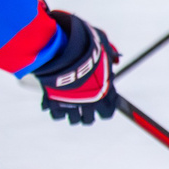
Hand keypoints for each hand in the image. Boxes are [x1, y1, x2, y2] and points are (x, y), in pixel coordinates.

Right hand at [33, 11, 118, 125]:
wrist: (64, 51)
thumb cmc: (87, 47)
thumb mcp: (104, 47)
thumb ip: (110, 55)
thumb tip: (115, 59)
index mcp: (105, 92)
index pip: (108, 112)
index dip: (105, 110)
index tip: (101, 107)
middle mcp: (90, 102)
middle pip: (88, 120)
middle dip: (86, 116)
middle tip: (81, 108)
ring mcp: (72, 104)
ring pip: (73, 120)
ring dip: (71, 114)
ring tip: (68, 107)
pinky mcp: (54, 103)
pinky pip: (56, 115)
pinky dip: (54, 110)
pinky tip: (53, 104)